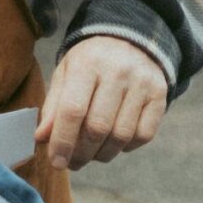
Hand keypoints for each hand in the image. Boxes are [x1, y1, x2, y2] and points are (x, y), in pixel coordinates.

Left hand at [35, 36, 167, 170]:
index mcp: (87, 63)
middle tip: (72, 163)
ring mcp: (142, 84)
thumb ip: (54, 106)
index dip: (63, 141)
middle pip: (98, 127)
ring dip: (102, 154)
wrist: (129, 39)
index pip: (73, 109)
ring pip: (121, 136)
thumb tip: (42, 138)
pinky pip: (143, 135)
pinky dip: (126, 147)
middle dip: (82, 153)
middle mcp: (117, 71)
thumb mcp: (66, 73)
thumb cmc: (90, 61)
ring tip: (90, 154)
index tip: (55, 162)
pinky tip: (113, 142)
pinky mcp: (160, 96)